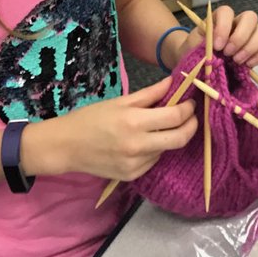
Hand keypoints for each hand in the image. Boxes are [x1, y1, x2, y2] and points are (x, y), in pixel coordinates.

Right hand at [23, 77, 197, 181]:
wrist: (66, 146)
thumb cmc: (91, 119)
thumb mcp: (120, 102)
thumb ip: (150, 94)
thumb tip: (174, 81)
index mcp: (134, 122)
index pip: (175, 117)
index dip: (188, 109)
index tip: (190, 103)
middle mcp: (137, 146)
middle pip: (180, 138)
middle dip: (191, 126)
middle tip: (190, 117)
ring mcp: (135, 164)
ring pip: (167, 150)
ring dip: (170, 137)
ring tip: (160, 127)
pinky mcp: (132, 176)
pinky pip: (154, 161)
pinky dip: (155, 150)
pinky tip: (144, 142)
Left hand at [177, 4, 257, 67]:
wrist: (197, 66)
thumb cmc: (194, 53)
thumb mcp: (191, 47)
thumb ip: (199, 44)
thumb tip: (212, 48)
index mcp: (219, 19)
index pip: (227, 12)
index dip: (224, 27)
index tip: (217, 46)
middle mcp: (236, 24)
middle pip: (250, 17)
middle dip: (241, 37)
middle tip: (228, 54)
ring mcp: (249, 36)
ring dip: (251, 46)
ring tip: (237, 61)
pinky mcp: (256, 51)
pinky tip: (248, 65)